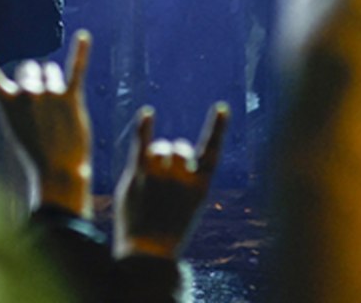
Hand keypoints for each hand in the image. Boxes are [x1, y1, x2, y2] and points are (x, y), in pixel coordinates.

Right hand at [0, 28, 92, 216]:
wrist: (58, 174)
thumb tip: (37, 72)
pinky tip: (84, 37)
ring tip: (59, 112)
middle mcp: (26, 93)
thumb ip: (22, 99)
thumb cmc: (37, 153)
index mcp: (7, 102)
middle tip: (43, 108)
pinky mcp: (71, 99)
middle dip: (36, 79)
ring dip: (55, 84)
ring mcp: (49, 94)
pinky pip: (76, 70)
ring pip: (51, 71)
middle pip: (30, 68)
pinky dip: (80, 52)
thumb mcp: (18, 126)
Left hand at [114, 103, 229, 260]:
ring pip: (161, 148)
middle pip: (180, 148)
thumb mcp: (186, 206)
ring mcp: (160, 175)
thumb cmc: (168, 231)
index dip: (217, 128)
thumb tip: (171, 149)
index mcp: (200, 188)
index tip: (222, 107)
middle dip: (174, 153)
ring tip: (153, 173)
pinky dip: (143, 128)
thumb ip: (181, 178)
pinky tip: (146, 114)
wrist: (148, 253)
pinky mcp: (138, 176)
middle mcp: (182, 178)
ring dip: (157, 152)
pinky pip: (141, 145)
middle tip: (166, 171)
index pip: (212, 151)